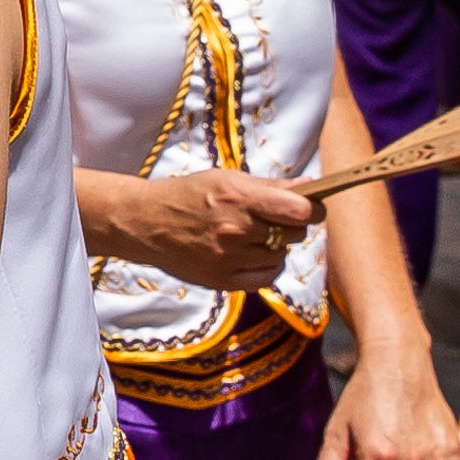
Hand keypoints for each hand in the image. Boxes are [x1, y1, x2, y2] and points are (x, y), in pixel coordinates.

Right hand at [92, 166, 315, 291]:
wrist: (147, 223)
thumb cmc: (189, 195)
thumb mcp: (227, 179)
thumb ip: (270, 186)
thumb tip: (309, 187)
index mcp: (239, 198)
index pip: (300, 211)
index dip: (312, 208)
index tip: (309, 207)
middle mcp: (236, 230)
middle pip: (294, 233)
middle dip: (292, 225)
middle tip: (275, 219)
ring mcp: (229, 258)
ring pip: (281, 255)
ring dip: (276, 246)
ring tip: (256, 236)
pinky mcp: (222, 281)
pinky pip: (267, 278)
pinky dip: (268, 267)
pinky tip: (255, 255)